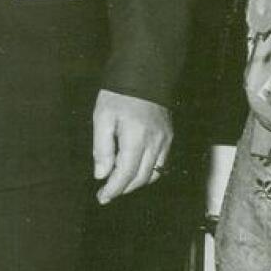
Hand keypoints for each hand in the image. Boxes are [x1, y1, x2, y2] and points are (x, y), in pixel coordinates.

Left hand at [92, 89, 172, 203]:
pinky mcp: (169, 136)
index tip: (102, 197)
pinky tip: (134, 169)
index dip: (113, 189)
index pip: (125, 174)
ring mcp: (165, 140)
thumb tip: (101, 174)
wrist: (145, 73)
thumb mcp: (102, 117)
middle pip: (140, 178)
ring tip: (118, 183)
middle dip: (123, 189)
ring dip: (135, 183)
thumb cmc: (120, 94)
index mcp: (136, 138)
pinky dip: (147, 172)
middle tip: (107, 194)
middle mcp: (155, 142)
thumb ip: (102, 148)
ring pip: (153, 174)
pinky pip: (161, 163)